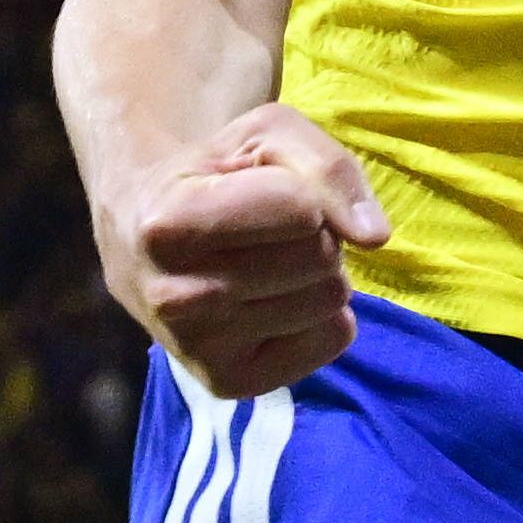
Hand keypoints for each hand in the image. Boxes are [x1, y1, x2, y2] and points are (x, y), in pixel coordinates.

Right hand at [103, 103, 387, 396]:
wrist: (148, 243)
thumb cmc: (215, 178)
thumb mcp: (264, 138)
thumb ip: (328, 168)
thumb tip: (374, 237)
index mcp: (166, 225)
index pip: (301, 208)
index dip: (301, 191)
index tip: (262, 191)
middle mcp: (174, 298)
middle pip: (320, 256)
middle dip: (312, 234)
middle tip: (267, 232)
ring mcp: (199, 350)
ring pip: (331, 298)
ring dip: (316, 274)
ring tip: (267, 264)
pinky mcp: (231, 384)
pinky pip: (333, 338)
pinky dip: (319, 315)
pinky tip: (271, 302)